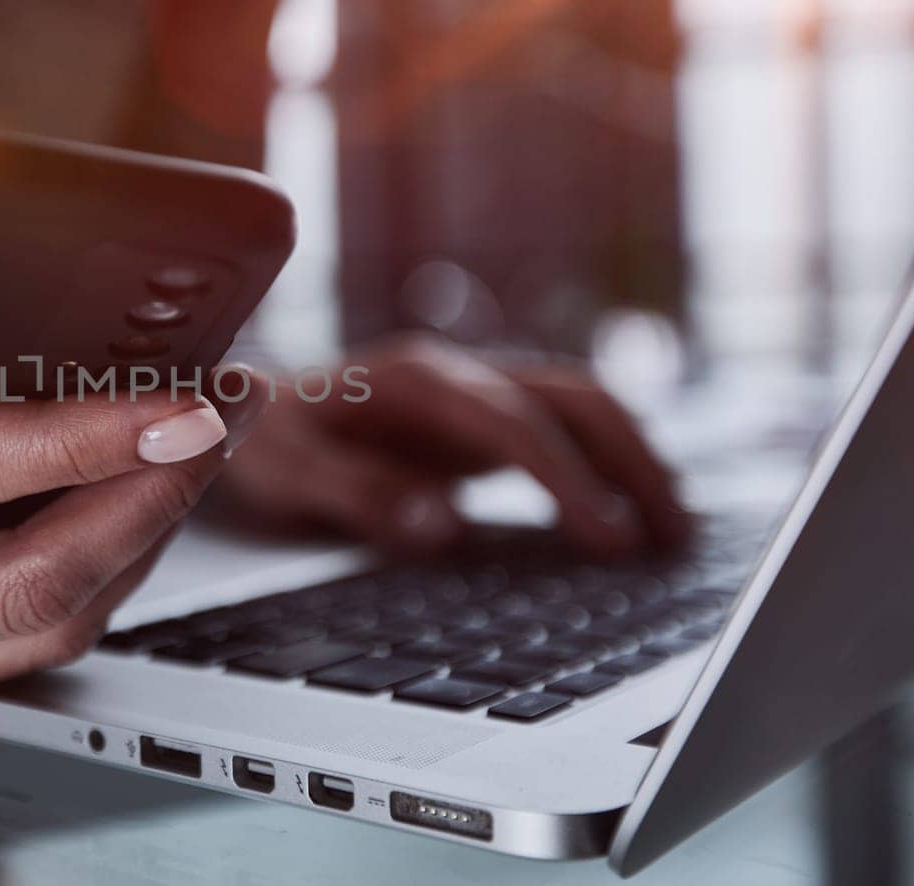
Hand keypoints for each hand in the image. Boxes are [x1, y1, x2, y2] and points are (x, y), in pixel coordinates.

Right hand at [0, 252, 267, 698]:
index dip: (62, 439)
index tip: (171, 396)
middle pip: (27, 587)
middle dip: (145, 504)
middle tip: (221, 416)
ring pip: (42, 627)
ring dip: (138, 544)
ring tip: (199, 451)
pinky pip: (20, 633)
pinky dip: (97, 571)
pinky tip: (128, 500)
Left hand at [216, 334, 687, 557]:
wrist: (236, 417)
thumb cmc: (256, 444)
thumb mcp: (285, 473)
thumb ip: (357, 494)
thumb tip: (441, 524)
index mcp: (413, 380)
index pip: (514, 423)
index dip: (567, 479)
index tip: (609, 538)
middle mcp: (455, 376)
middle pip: (571, 398)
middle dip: (632, 459)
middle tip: (675, 533)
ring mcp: (470, 397)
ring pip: (578, 409)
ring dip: (633, 459)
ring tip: (677, 529)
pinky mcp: (475, 425)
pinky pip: (558, 434)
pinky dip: (604, 467)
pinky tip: (629, 516)